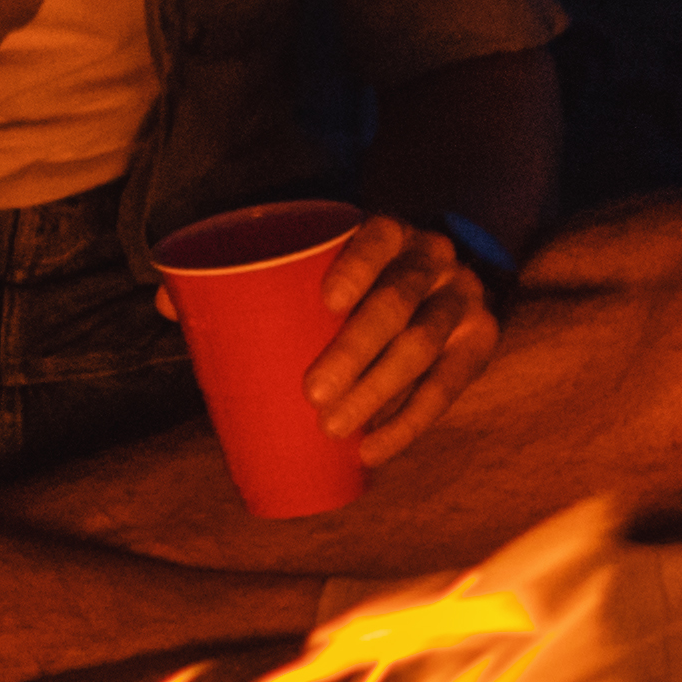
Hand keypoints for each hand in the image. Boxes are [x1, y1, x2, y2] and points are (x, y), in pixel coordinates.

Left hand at [301, 214, 500, 455]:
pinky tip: (373, 449)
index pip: (377, 240)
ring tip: (333, 427)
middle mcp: (433, 258)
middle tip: (313, 393)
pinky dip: (407, 423)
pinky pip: (446, 386)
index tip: (327, 303)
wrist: (445, 280)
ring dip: (375, 392)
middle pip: (396, 304)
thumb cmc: (362, 280)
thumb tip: (201, 330)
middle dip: (355, 350)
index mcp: (391, 232)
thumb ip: (286, 284)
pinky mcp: (480, 340)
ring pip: (421, 347)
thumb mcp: (339, 261)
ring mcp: (462, 298)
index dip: (356, 268)